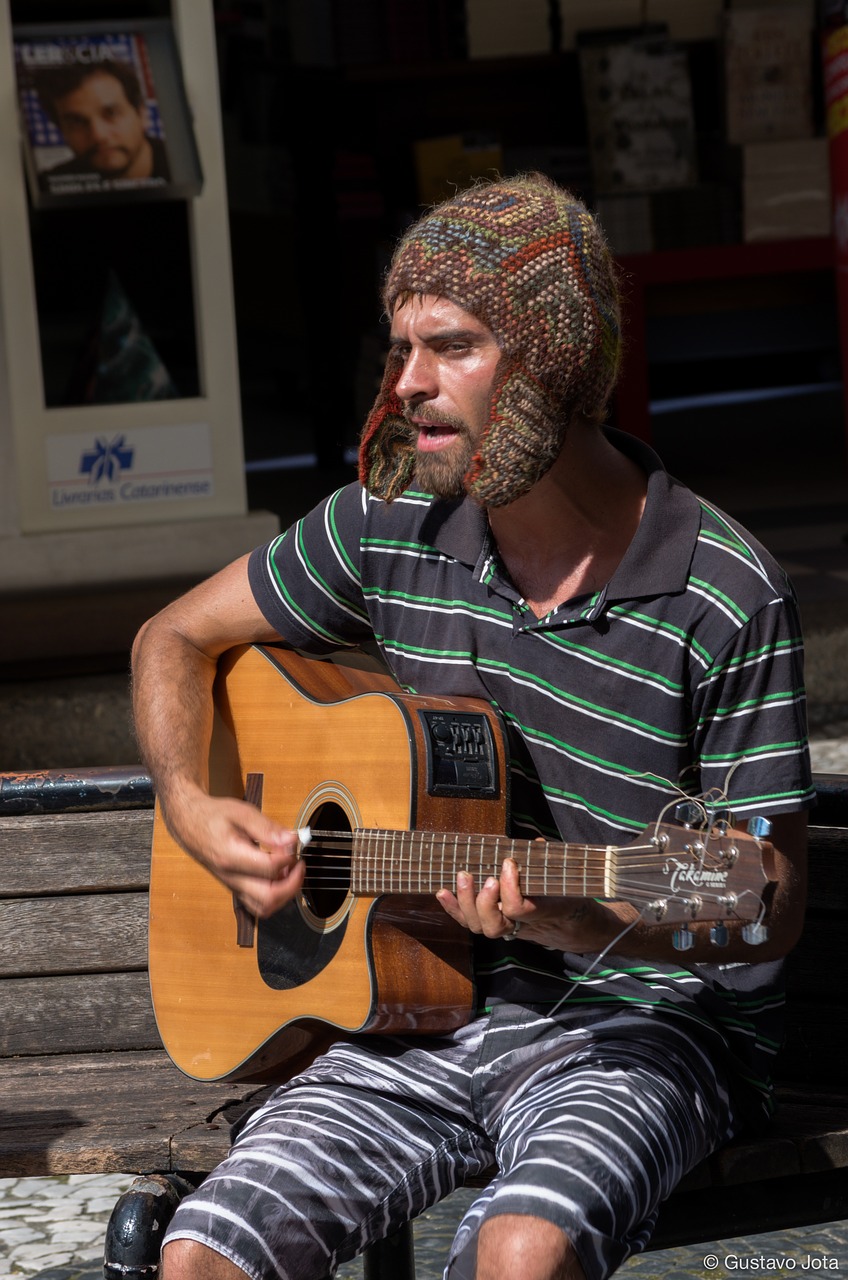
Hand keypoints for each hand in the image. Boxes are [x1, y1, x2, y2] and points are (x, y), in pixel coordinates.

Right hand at [162, 786, 305, 917]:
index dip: (289, 856)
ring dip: (285, 893)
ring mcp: (233, 886)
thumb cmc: (213, 816)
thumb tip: (291, 840)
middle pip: (269, 898)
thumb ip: (267, 828)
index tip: (293, 842)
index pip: (269, 868)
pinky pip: (258, 904)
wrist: (189, 824)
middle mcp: (231, 878)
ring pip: (265, 907)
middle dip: (292, 883)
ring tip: (290, 870)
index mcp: (230, 857)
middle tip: (298, 863)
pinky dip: (275, 896)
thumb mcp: (241, 812)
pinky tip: (279, 875)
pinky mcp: (236, 888)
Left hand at [436, 857, 614, 950]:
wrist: (572, 925)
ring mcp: (505, 927)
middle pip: (494, 925)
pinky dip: (453, 908)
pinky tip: (442, 891)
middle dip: (483, 902)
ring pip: (479, 927)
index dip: (510, 888)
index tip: (509, 863)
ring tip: (463, 876)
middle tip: (485, 877)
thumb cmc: (567, 895)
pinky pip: (470, 922)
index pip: (519, 909)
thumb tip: (536, 844)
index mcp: (542, 912)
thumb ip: (551, 861)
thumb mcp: (567, 877)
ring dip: (466, 902)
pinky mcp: (493, 923)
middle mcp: (520, 926)